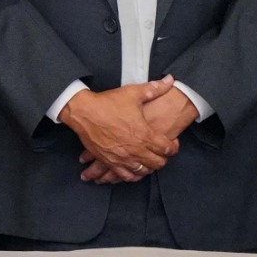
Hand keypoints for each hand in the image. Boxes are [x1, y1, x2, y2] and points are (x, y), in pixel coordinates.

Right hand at [62, 76, 178, 183]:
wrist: (83, 111)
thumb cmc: (107, 103)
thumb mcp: (132, 93)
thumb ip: (154, 88)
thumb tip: (170, 80)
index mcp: (145, 134)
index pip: (168, 148)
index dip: (173, 147)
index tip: (172, 143)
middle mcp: (136, 149)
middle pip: (158, 163)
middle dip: (162, 158)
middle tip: (161, 152)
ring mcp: (123, 157)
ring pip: (144, 171)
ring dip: (148, 167)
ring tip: (148, 160)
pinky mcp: (110, 161)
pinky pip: (126, 175)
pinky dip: (132, 175)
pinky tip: (133, 169)